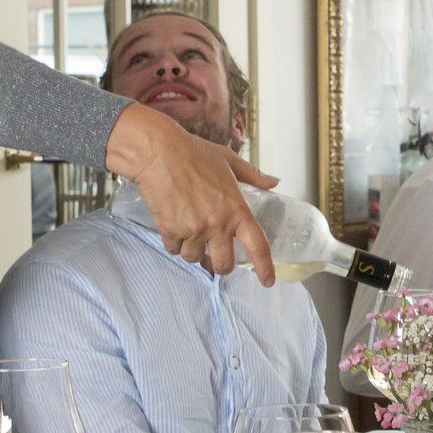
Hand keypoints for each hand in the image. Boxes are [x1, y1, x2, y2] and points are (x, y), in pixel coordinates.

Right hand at [106, 103, 278, 282]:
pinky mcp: (170, 230)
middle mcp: (217, 224)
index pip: (257, 246)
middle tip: (216, 257)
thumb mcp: (229, 160)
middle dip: (220, 265)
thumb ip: (253, 176)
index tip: (267, 281)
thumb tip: (274, 182)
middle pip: (224, 264)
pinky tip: (173, 226)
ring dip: (192, 251)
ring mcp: (193, 229)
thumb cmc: (194, 152)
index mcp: (236, 209)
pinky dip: (173, 242)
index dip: (265, 268)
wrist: (158, 152)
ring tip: (189, 232)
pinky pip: (173, 249)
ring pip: (194, 258)